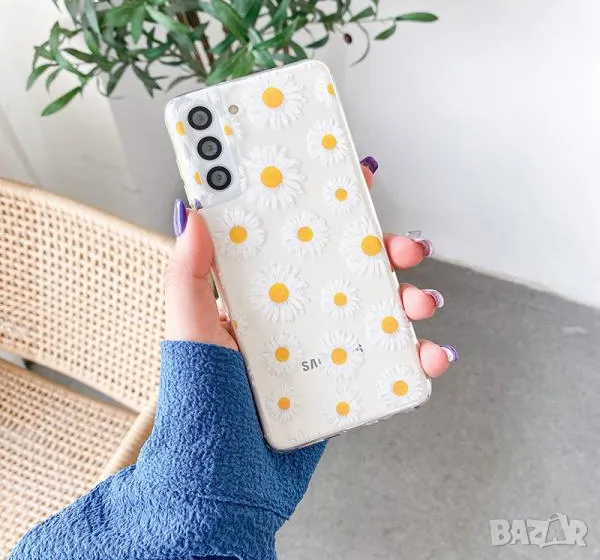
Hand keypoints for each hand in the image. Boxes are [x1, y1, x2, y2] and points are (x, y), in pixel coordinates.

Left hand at [166, 157, 456, 375]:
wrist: (223, 483)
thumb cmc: (201, 404)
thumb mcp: (190, 331)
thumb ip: (189, 276)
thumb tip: (192, 214)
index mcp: (266, 295)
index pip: (303, 240)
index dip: (333, 210)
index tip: (358, 181)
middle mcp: (300, 316)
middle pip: (353, 271)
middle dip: (388, 253)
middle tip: (405, 248)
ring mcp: (326, 350)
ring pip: (381, 312)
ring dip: (412, 300)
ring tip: (422, 303)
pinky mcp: (346, 385)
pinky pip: (390, 364)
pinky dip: (418, 357)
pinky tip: (430, 354)